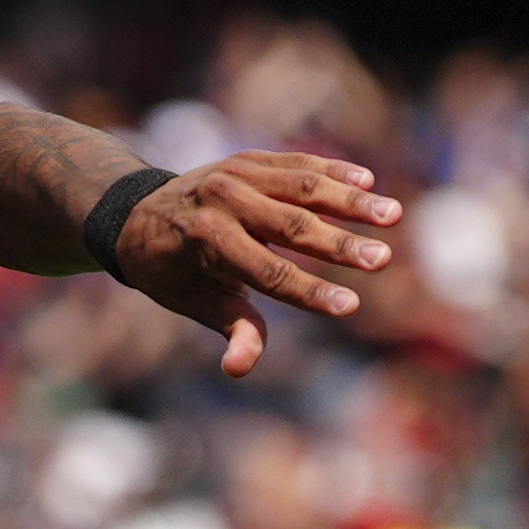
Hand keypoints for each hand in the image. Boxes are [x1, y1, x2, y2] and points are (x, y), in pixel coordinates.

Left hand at [108, 151, 398, 378]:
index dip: (310, 293)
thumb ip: (230, 327)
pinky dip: (332, 172)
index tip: (351, 307)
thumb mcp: (193, 303)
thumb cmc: (172, 271)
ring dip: (351, 202)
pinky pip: (297, 164)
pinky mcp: (249, 159)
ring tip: (392, 216)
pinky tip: (367, 183)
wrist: (135, 213)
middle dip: (340, 246)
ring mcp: (236, 174)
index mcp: (206, 241)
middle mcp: (222, 201)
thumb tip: (240, 369)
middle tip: (382, 261)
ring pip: (304, 188)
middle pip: (292, 227)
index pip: (268, 274)